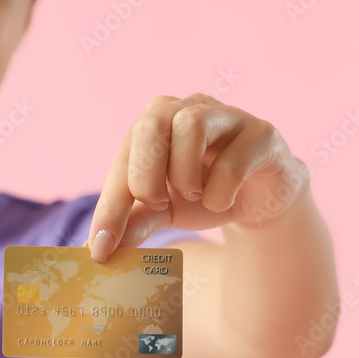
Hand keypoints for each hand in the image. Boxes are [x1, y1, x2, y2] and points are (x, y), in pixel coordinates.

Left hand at [84, 93, 310, 261]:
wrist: (261, 199)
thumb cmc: (204, 194)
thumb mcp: (163, 211)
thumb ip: (133, 222)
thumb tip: (97, 248)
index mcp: (153, 124)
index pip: (122, 159)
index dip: (109, 206)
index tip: (100, 248)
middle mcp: (186, 109)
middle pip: (150, 123)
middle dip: (145, 175)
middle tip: (157, 204)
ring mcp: (227, 115)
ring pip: (191, 125)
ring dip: (185, 175)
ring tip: (193, 195)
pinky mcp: (261, 134)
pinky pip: (233, 159)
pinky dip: (221, 190)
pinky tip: (223, 200)